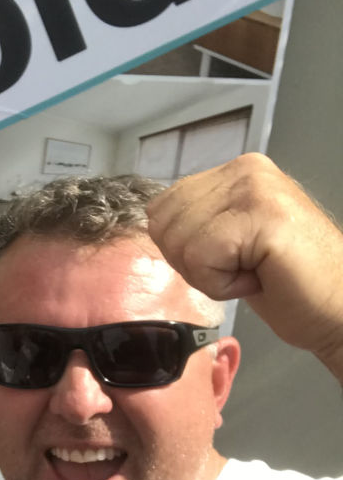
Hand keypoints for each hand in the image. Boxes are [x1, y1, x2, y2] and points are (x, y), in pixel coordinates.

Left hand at [147, 154, 342, 379]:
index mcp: (235, 171)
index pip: (161, 208)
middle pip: (164, 225)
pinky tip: (259, 278)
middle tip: (243, 269)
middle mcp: (245, 170)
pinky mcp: (262, 215)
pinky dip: (223, 285)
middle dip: (194, 263)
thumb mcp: (229, 241)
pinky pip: (202, 258)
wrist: (337, 309)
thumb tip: (154, 220)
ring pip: (180, 243)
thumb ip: (198, 221)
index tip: (229, 259)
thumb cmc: (288, 283)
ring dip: (211, 275)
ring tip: (255, 271)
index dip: (183, 249)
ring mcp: (255, 189)